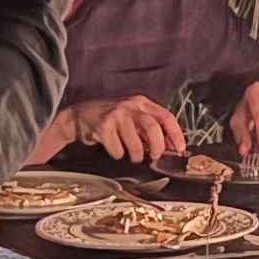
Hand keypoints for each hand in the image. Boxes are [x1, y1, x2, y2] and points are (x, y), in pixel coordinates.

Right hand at [68, 93, 190, 167]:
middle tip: (155, 156)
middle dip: (157, 147)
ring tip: (133, 156)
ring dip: (136, 155)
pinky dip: (118, 155)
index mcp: (141, 102)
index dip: (176, 134)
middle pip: (153, 128)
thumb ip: (150, 129)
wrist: (79, 116)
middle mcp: (130, 106)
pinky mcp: (103, 126)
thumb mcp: (132, 118)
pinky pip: (117, 149)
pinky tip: (114, 149)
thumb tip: (170, 147)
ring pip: (135, 143)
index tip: (180, 149)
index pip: (166, 116)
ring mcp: (116, 115)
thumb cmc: (111, 120)